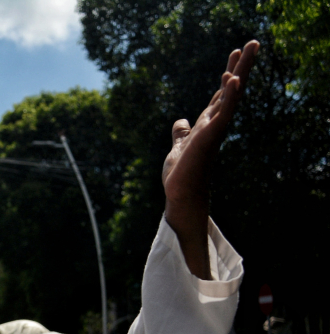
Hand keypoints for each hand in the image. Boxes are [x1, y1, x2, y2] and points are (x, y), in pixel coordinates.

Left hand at [162, 40, 258, 278]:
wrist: (180, 193)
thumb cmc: (181, 173)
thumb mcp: (178, 146)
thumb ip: (181, 133)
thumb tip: (181, 121)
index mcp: (207, 124)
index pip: (220, 94)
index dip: (228, 74)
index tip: (234, 54)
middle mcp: (214, 124)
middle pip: (231, 89)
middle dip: (241, 66)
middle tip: (252, 42)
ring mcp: (213, 129)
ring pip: (230, 96)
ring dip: (239, 72)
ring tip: (247, 50)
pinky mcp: (209, 137)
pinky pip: (222, 112)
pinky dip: (228, 96)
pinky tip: (232, 80)